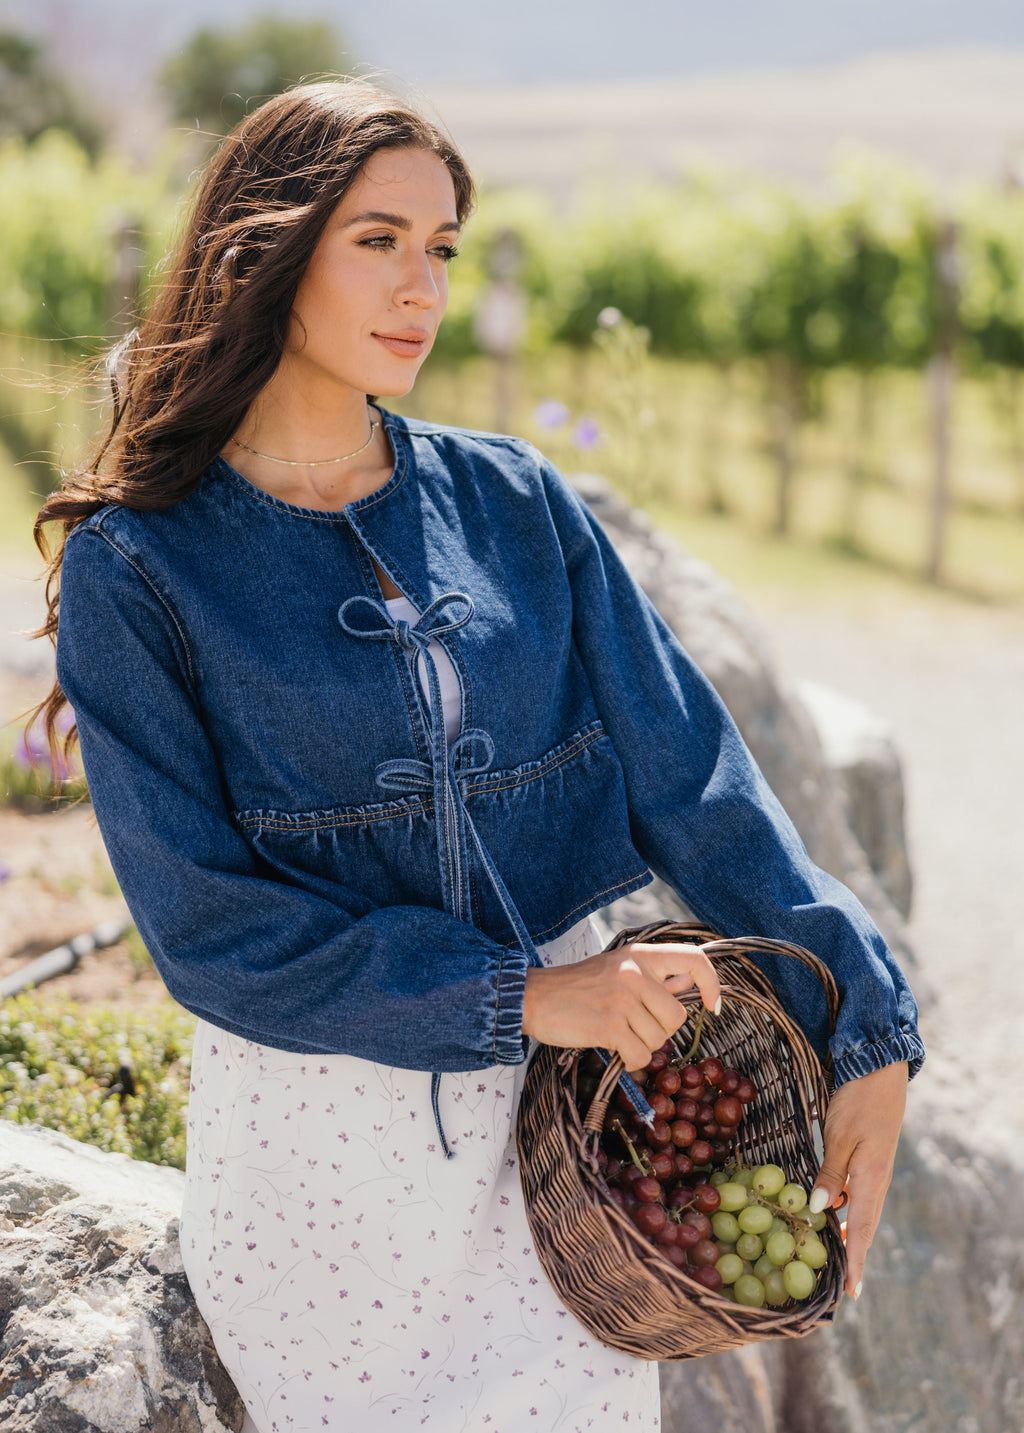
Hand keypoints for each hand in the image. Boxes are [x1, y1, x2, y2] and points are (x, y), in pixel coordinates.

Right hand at [521, 941, 721, 1070]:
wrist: (535, 997)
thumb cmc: (580, 986)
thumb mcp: (620, 968)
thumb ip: (657, 976)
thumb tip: (693, 984)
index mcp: (640, 954)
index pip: (694, 959)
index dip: (711, 984)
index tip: (711, 1006)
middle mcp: (634, 972)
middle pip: (677, 1016)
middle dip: (661, 1030)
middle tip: (634, 1025)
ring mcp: (622, 999)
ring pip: (659, 1040)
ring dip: (642, 1046)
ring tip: (618, 1033)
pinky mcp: (609, 1026)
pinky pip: (640, 1056)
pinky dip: (631, 1061)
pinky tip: (614, 1048)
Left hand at [810, 1060, 908, 1298]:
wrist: (880, 1071)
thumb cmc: (859, 1102)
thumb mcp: (841, 1136)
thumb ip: (831, 1173)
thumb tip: (820, 1211)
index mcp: (871, 1181)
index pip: (861, 1232)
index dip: (855, 1263)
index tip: (851, 1294)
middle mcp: (875, 1182)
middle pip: (863, 1228)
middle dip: (852, 1256)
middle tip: (839, 1284)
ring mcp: (873, 1171)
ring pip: (860, 1212)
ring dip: (847, 1234)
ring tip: (830, 1256)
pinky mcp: (868, 1159)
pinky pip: (857, 1195)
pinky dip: (845, 1210)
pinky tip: (829, 1212)